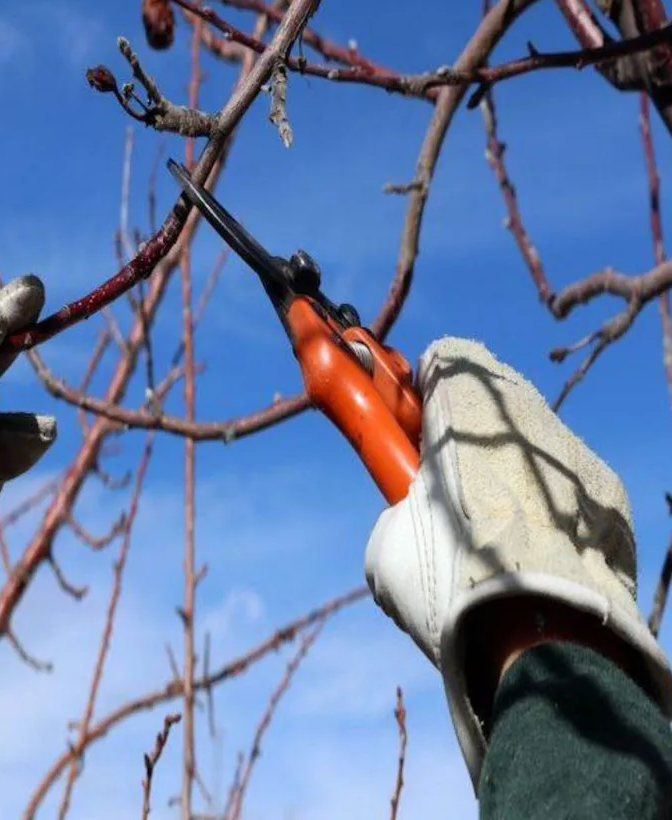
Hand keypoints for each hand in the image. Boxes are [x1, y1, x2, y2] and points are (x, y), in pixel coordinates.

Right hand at [364, 336, 671, 787]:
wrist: (545, 646)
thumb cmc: (453, 586)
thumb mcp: (389, 541)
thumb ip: (399, 502)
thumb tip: (412, 512)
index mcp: (465, 413)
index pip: (447, 355)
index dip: (424, 381)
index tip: (410, 410)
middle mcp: (528, 419)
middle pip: (494, 390)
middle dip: (467, 418)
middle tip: (444, 465)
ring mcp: (577, 455)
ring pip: (534, 434)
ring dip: (508, 458)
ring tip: (491, 515)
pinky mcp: (612, 495)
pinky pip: (569, 477)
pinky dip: (547, 497)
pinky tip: (534, 543)